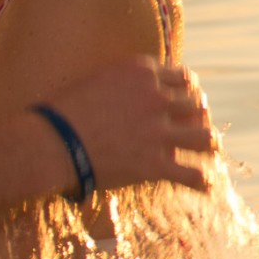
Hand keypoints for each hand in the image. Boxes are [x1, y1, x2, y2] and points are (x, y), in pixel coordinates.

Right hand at [49, 57, 214, 195]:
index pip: (184, 77)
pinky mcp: (154, 164)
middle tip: (196, 126)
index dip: (188, 91)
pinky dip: (201, 181)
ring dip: (208, 145)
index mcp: (141, 73)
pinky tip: (204, 185)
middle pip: (197, 104)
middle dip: (199, 116)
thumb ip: (123, 82)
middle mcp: (156, 98)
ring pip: (205, 137)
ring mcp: (158, 132)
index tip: (187, 101)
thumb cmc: (61, 112)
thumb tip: (132, 90)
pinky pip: (193, 174)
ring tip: (209, 152)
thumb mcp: (96, 81)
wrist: (49, 144)